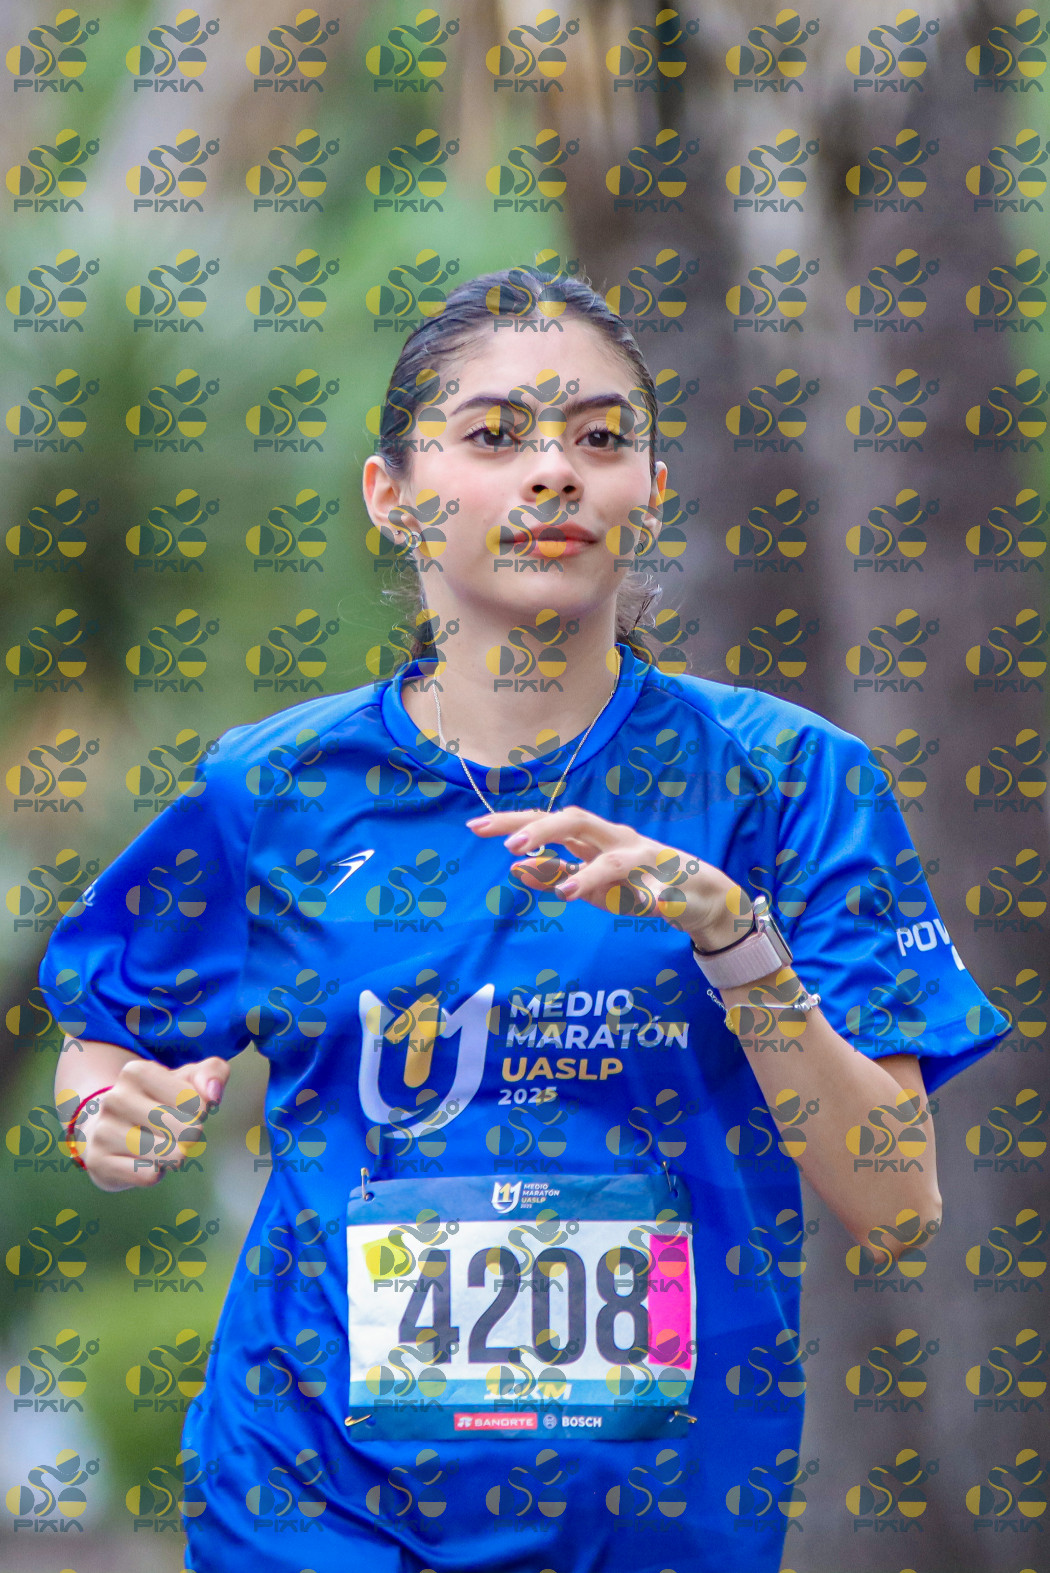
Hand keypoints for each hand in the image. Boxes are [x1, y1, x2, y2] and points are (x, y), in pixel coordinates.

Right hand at [73, 1056, 230, 1191]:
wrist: (107, 1131)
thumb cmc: (160, 1102)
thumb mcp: (188, 1080)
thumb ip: (213, 1073)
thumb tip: (213, 1094)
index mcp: (136, 1072)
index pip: (195, 1102)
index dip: (201, 1111)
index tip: (186, 1109)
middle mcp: (114, 1098)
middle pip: (186, 1131)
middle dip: (191, 1136)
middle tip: (177, 1132)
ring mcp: (103, 1131)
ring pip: (169, 1155)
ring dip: (174, 1156)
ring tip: (161, 1145)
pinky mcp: (98, 1162)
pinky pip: (148, 1175)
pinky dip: (156, 1172)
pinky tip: (144, 1161)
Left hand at [466, 806, 752, 950]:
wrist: (697, 894)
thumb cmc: (634, 884)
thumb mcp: (588, 881)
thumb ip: (554, 873)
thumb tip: (513, 868)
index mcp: (592, 838)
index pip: (547, 821)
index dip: (512, 821)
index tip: (474, 826)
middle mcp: (616, 840)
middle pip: (576, 822)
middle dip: (542, 830)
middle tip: (509, 846)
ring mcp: (646, 861)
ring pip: (615, 860)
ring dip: (591, 875)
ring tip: (565, 892)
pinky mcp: (673, 886)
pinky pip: (662, 893)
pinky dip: (655, 899)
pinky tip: (650, 907)